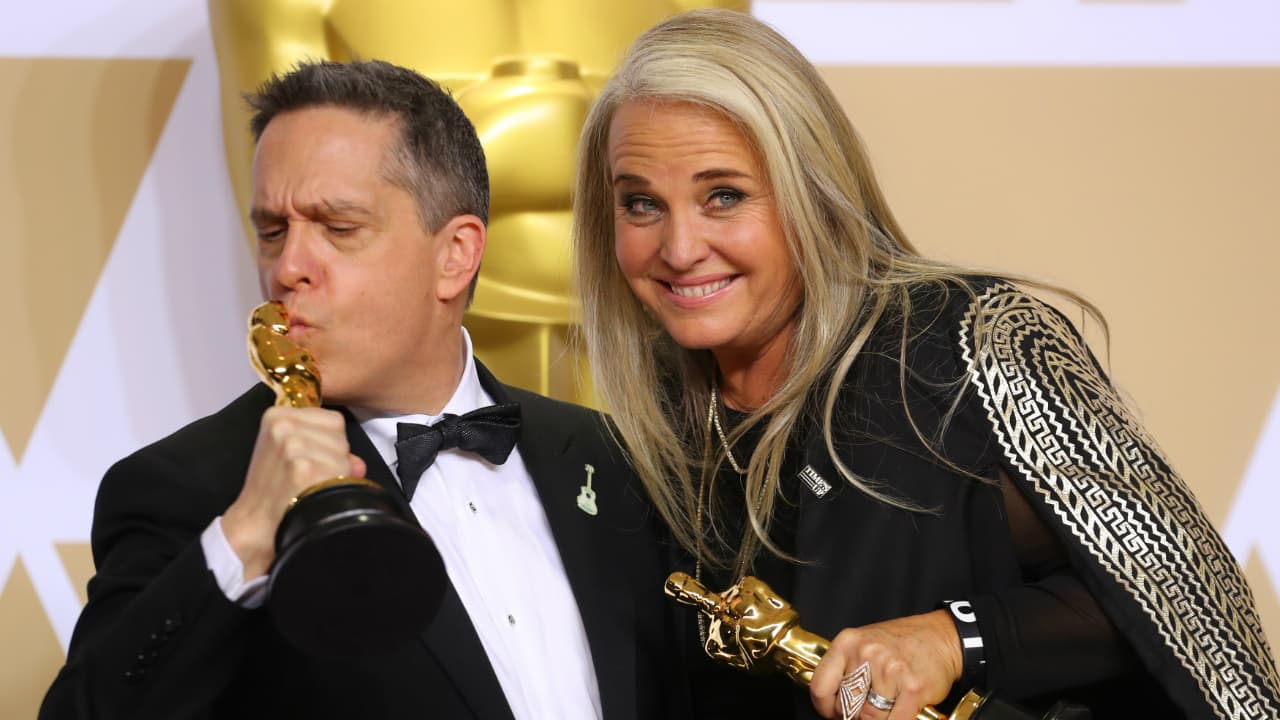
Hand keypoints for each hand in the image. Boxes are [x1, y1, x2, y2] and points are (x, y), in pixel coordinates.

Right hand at [222, 406, 366, 577]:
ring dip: (336, 476)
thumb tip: (358, 464)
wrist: (253, 524)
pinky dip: (334, 488)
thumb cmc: (272, 490)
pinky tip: (313, 496)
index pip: (334, 420)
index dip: (331, 445)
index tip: (310, 461)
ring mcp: (292, 446)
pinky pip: (340, 474)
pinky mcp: (302, 468)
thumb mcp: (291, 456)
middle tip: (309, 479)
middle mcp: (284, 425)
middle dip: (335, 460)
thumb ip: (326, 449)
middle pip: (341, 438)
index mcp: (278, 415)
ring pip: (343, 456)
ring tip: (309, 488)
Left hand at [809, 610, 961, 718]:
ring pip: (870, 717)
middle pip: (846, 706)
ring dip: (878, 718)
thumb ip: (845, 669)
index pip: (820, 687)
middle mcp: (866, 654)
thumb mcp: (864, 644)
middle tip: (866, 707)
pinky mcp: (913, 688)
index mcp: (847, 643)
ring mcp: (890, 670)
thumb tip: (832, 704)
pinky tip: (899, 709)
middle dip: (854, 714)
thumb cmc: (901, 642)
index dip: (826, 707)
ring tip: (886, 703)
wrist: (941, 637)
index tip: (833, 712)